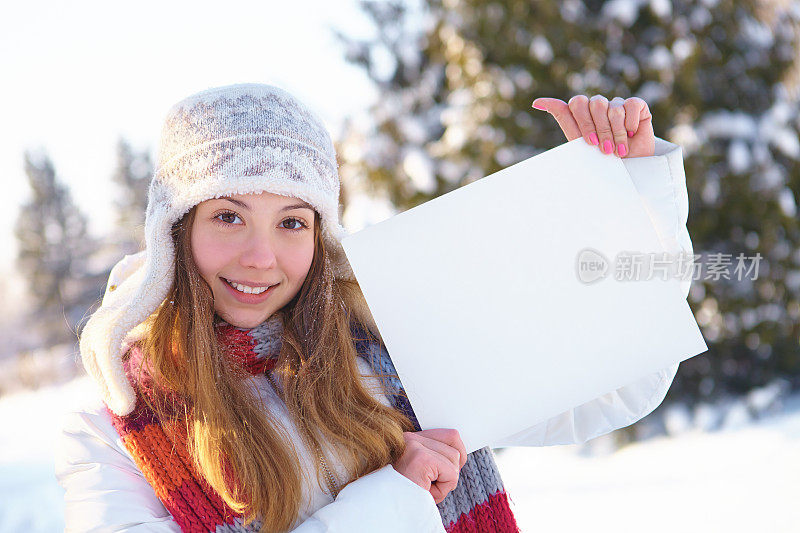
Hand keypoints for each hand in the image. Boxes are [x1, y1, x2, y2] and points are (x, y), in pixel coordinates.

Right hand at [391, 428, 467, 503]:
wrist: (386, 511)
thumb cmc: (403, 495)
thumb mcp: (422, 473)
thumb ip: (437, 458)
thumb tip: (460, 456)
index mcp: (410, 438)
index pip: (449, 435)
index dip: (455, 454)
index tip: (448, 471)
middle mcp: (410, 438)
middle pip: (454, 442)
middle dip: (451, 469)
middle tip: (434, 484)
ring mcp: (414, 446)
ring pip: (454, 458)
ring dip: (446, 481)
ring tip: (426, 489)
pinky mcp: (421, 459)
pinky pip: (451, 474)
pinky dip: (443, 489)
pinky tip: (426, 492)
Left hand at [531, 95, 654, 157]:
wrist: (630, 169)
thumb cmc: (601, 159)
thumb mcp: (579, 142)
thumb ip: (562, 118)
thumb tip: (536, 101)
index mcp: (582, 114)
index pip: (577, 103)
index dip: (583, 122)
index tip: (589, 143)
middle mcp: (599, 107)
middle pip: (595, 103)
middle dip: (600, 130)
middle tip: (605, 151)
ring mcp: (617, 105)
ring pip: (614, 107)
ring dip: (617, 133)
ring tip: (620, 151)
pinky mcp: (636, 106)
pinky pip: (632, 105)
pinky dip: (631, 123)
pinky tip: (631, 135)